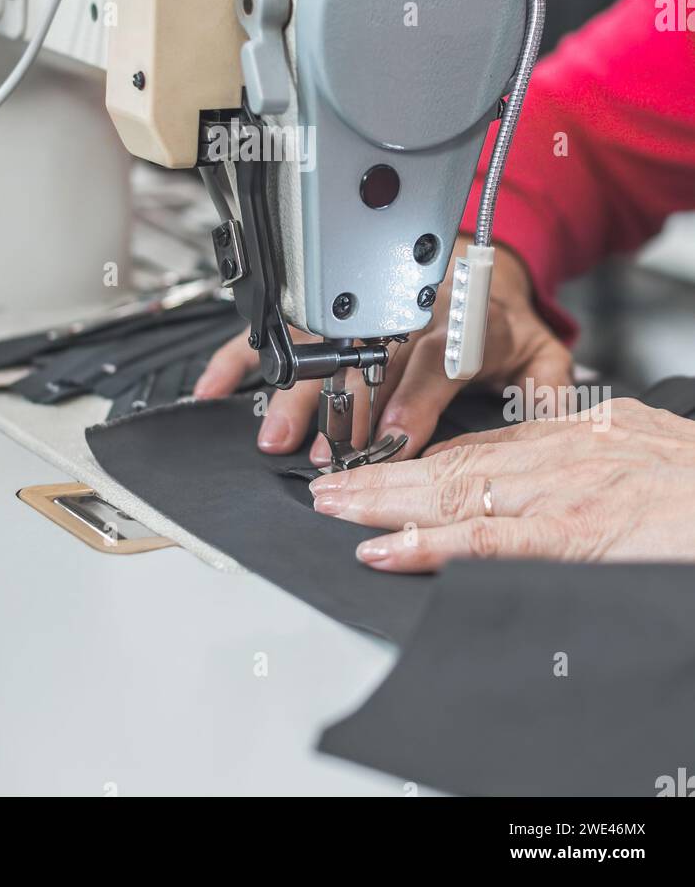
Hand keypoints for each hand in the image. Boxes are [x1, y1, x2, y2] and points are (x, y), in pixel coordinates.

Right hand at [193, 236, 571, 460]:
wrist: (475, 266)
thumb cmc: (500, 322)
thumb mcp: (542, 350)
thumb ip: (549, 389)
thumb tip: (552, 424)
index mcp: (461, 319)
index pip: (436, 357)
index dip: (415, 398)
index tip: (394, 438)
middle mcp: (404, 308)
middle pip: (368, 354)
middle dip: (341, 405)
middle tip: (318, 451)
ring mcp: (362, 307)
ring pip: (321, 344)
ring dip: (295, 389)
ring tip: (275, 433)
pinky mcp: (330, 310)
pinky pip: (283, 329)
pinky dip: (244, 356)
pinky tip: (217, 385)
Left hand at [308, 398, 694, 570]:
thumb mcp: (647, 449)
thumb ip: (597, 459)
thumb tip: (567, 480)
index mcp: (579, 431)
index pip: (486, 444)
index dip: (426, 457)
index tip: (383, 465)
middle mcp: (563, 450)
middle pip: (456, 460)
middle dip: (387, 474)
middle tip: (332, 484)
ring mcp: (567, 489)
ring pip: (456, 491)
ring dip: (387, 501)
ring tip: (336, 508)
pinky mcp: (578, 531)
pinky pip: (487, 539)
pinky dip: (429, 543)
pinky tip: (386, 547)